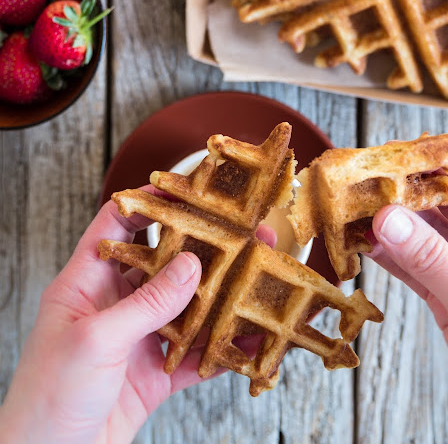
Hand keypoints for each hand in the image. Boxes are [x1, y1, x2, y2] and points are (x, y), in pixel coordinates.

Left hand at [0, 187, 274, 443]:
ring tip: (258, 282)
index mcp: (87, 283)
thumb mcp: (96, 341)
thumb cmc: (48, 399)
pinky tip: (249, 339)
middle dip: (205, 250)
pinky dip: (223, 348)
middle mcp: (115, 304)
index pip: (117, 225)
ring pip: (187, 308)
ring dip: (222, 298)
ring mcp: (137, 339)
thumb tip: (191, 265)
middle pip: (165, 264)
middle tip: (245, 237)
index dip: (148, 202)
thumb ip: (147, 303)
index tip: (187, 190)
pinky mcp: (154, 374)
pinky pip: (195, 354)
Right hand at [368, 151, 447, 443]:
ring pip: (431, 230)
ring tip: (360, 208)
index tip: (407, 155)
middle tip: (373, 178)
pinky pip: (418, 261)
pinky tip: (366, 242)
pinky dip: (392, 252)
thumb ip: (430, 259)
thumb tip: (387, 217)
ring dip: (397, 221)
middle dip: (414, 189)